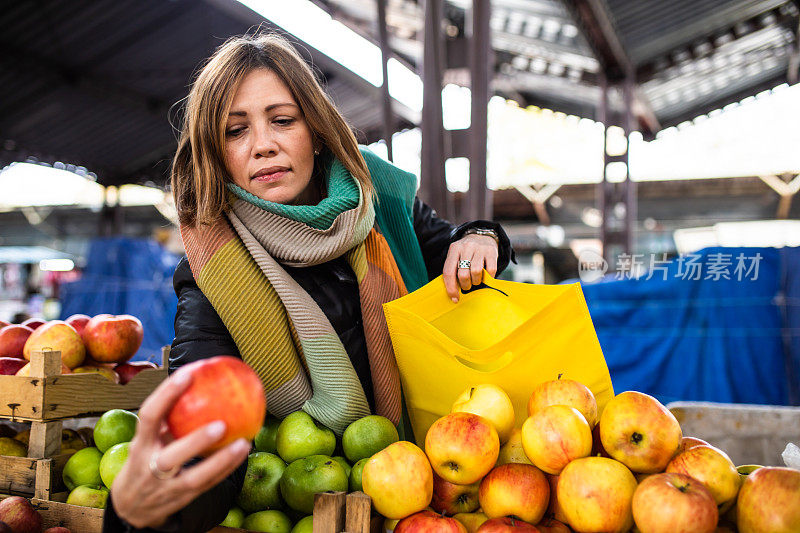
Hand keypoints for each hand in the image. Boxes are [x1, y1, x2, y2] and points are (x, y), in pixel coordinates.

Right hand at [111, 371, 250, 528]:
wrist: (130, 507)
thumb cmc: (144, 460)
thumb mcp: (148, 439)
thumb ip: (168, 418)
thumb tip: (197, 381)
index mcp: (140, 445)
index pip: (149, 416)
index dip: (166, 395)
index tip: (188, 374)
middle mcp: (149, 467)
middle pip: (171, 457)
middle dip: (196, 441)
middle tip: (221, 424)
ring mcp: (165, 487)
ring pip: (195, 477)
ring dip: (221, 461)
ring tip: (243, 443)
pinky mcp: (181, 499)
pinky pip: (208, 484)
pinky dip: (227, 469)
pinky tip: (243, 452)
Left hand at [443, 233, 498, 302]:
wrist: (482, 235)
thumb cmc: (466, 252)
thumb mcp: (456, 256)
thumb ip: (453, 270)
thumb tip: (452, 293)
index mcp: (454, 249)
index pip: (449, 272)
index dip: (451, 288)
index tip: (455, 298)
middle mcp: (466, 247)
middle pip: (463, 274)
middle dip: (465, 285)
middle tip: (466, 286)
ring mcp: (479, 248)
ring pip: (476, 272)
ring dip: (476, 282)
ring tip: (475, 280)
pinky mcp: (491, 252)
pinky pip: (490, 270)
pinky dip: (488, 277)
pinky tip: (485, 276)